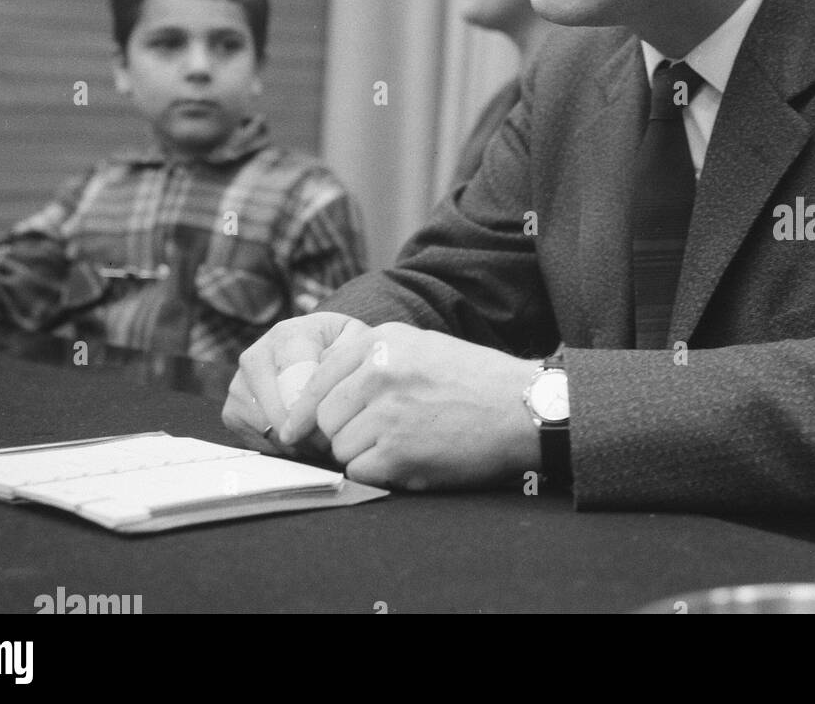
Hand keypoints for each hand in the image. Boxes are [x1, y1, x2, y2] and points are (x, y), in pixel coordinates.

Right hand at [222, 312, 369, 462]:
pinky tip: (300, 436)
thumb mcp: (352, 337)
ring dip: (298, 444)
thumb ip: (347, 351)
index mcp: (286, 337)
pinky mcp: (231, 412)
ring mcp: (239, 386)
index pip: (296, 387)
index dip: (317, 414)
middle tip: (333, 441)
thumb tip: (325, 375)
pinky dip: (281, 448)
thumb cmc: (335, 344)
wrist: (309, 344)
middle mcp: (254, 358)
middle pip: (279, 415)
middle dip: (310, 434)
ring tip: (320, 438)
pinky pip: (256, 443)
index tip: (334, 429)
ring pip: (268, 432)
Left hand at [283, 321, 541, 491]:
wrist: (522, 408)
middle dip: (343, 433)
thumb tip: (320, 393)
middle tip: (377, 436)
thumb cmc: (475, 379)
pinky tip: (411, 459)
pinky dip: (380, 473)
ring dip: (363, 454)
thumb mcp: (420, 345)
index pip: (317, 378)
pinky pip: (360, 472)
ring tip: (404, 442)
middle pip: (325, 418)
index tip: (292, 429)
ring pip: (341, 447)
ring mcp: (388, 412)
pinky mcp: (398, 452)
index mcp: (381, 340)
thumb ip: (370, 360)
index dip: (303, 410)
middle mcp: (379, 370)